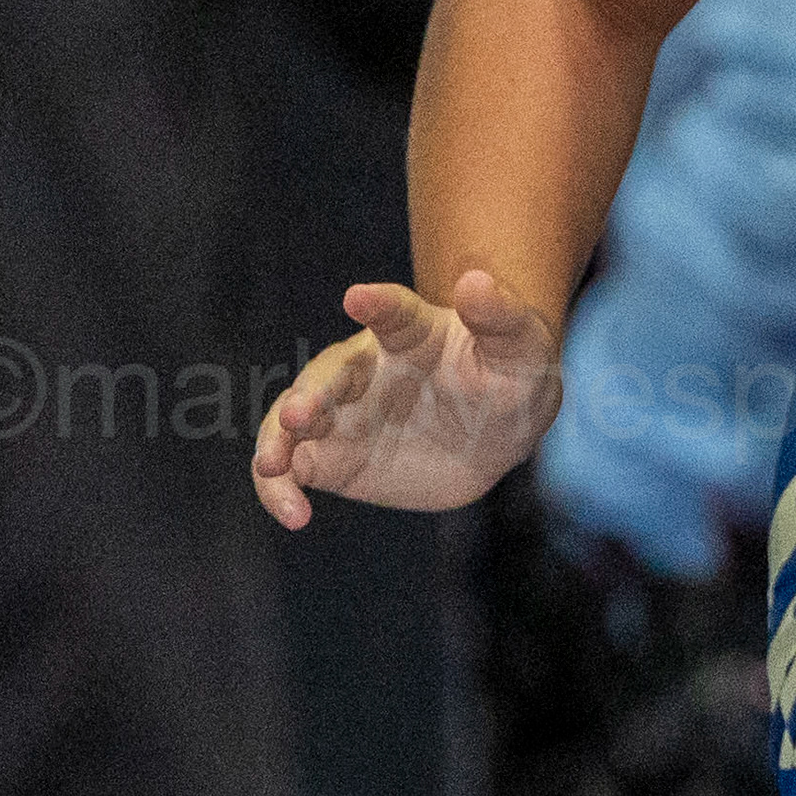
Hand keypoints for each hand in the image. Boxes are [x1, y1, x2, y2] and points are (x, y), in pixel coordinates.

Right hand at [251, 269, 560, 528]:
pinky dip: (281, 488)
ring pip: (292, 422)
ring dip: (277, 442)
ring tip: (273, 469)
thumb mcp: (522, 349)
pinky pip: (292, 468)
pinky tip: (294, 514)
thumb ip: (501, 318)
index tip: (358, 299)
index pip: (392, 312)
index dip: (378, 304)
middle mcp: (363, 369)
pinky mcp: (332, 456)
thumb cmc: (508, 377)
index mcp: (410, 332)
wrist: (496, 434)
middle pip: (327, 376)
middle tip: (298, 416)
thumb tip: (476, 282)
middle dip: (310, 394)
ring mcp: (341, 413)